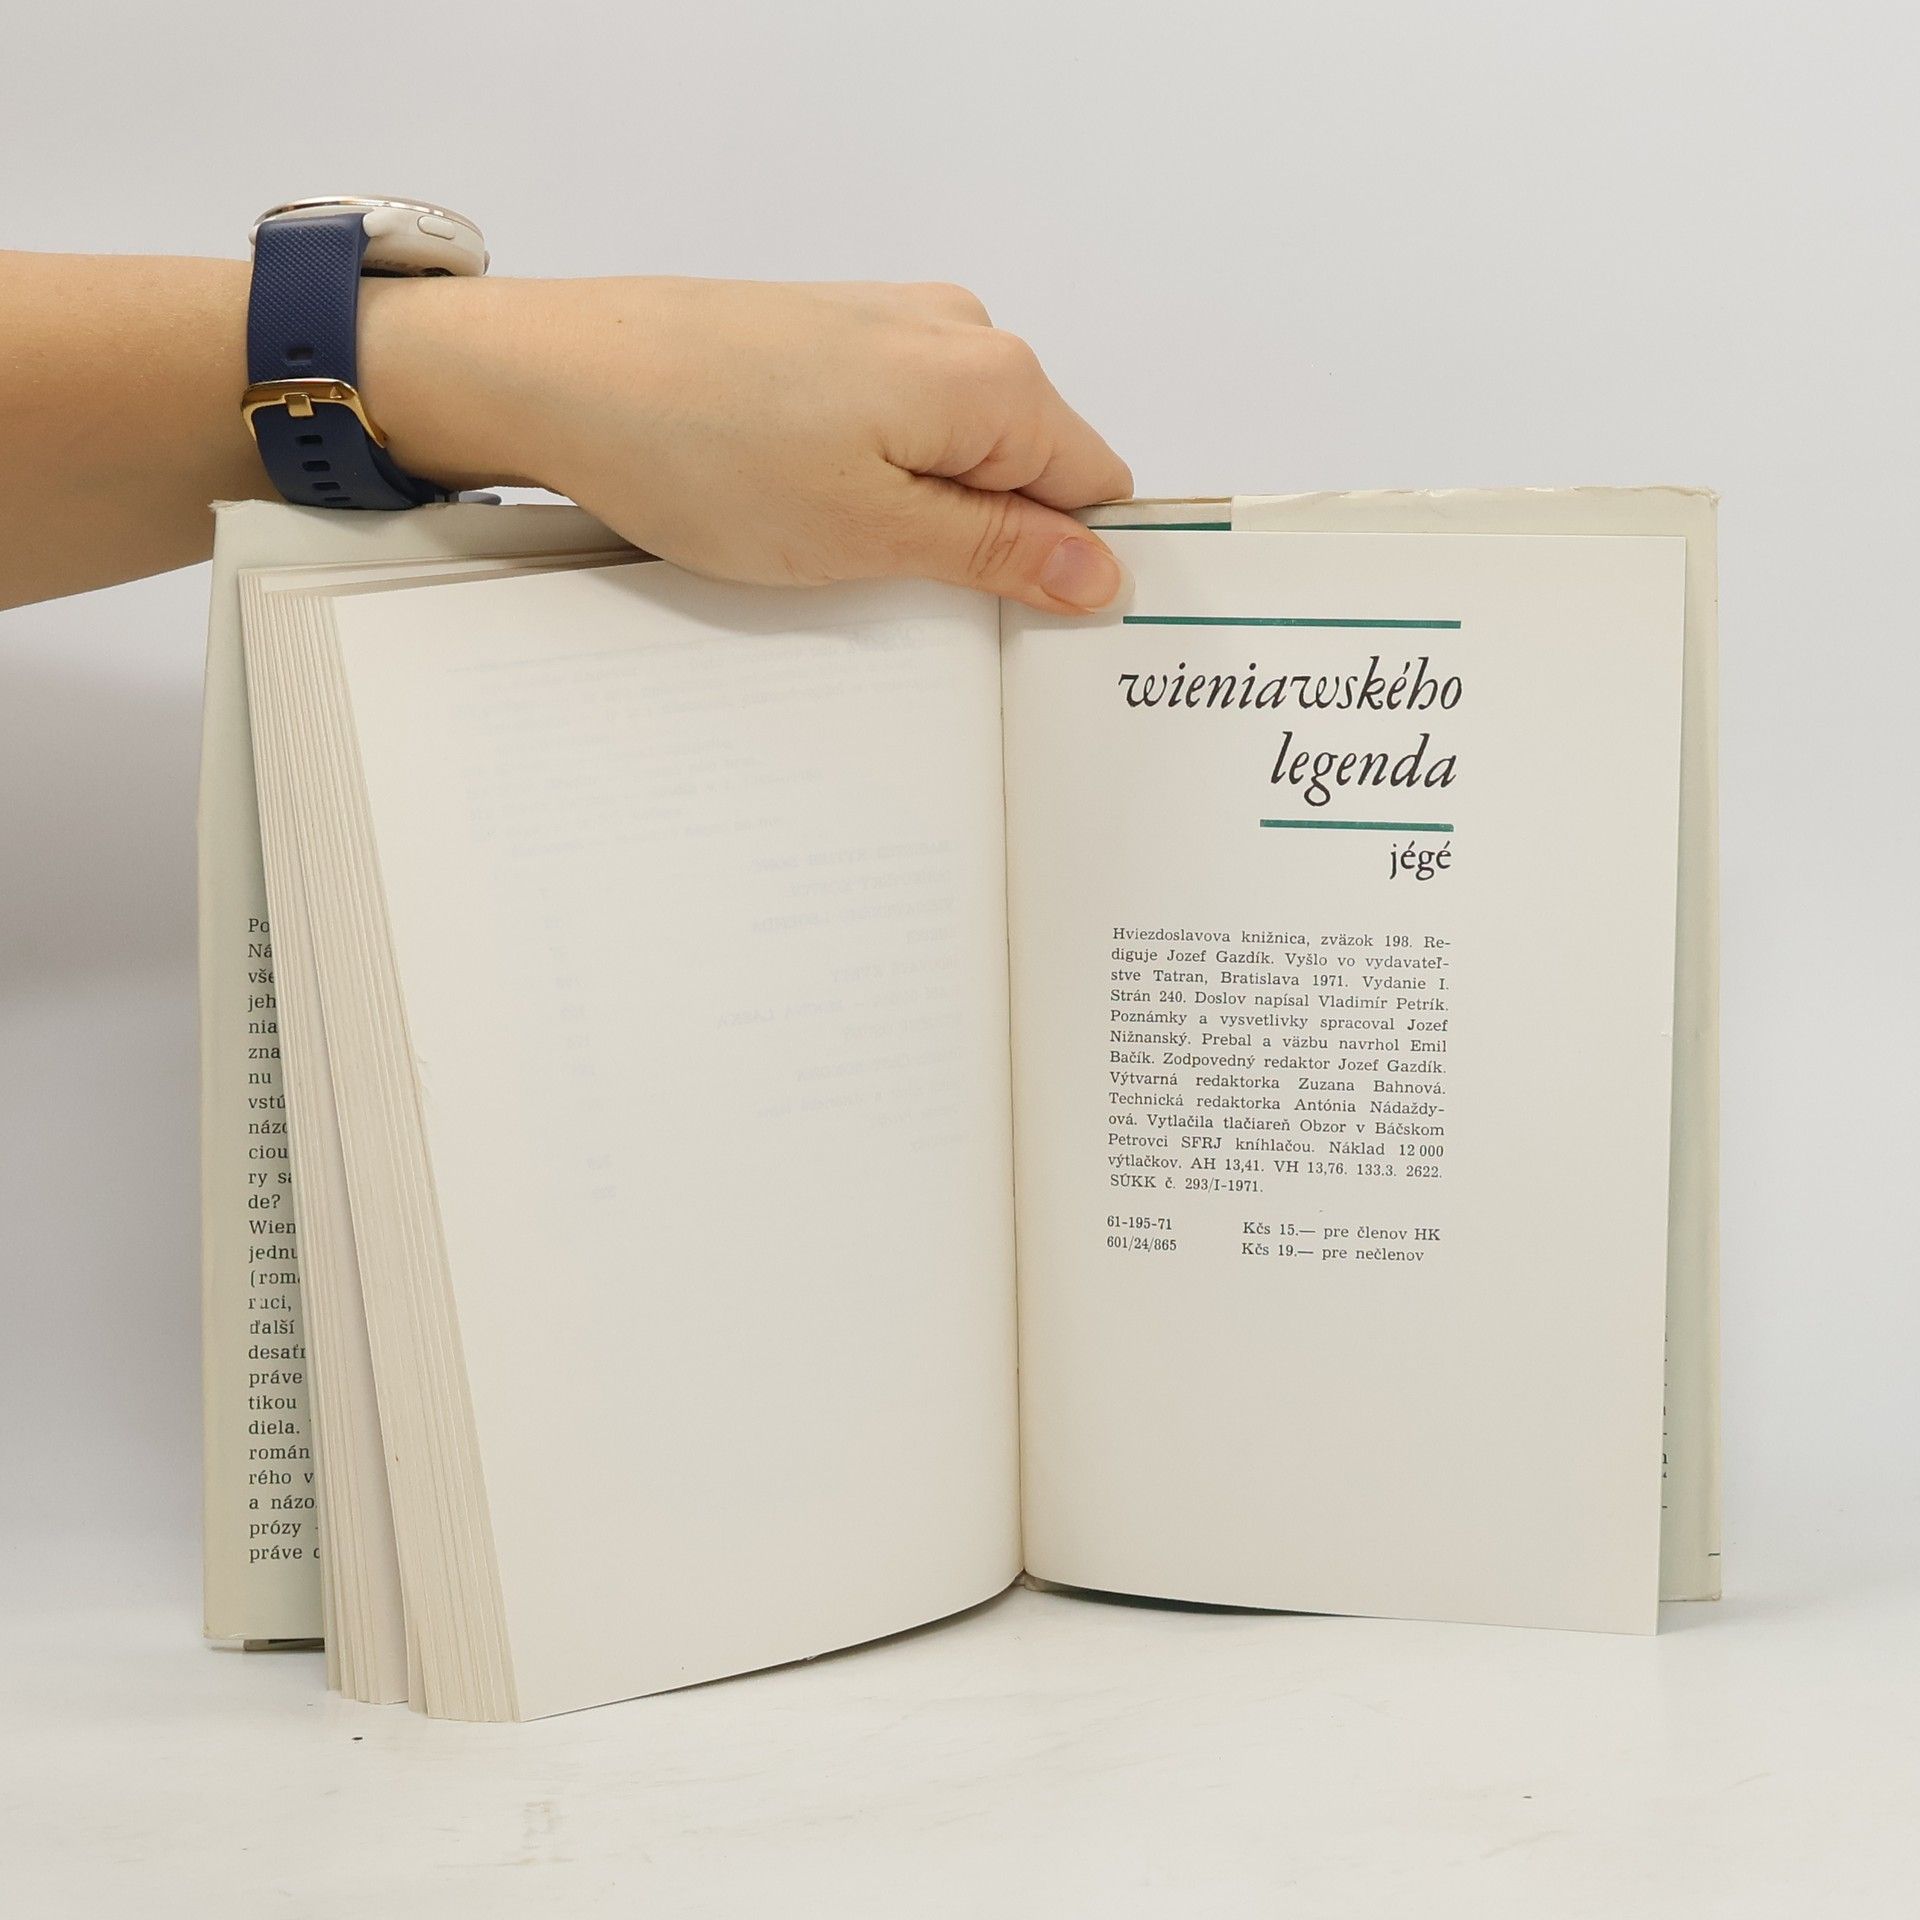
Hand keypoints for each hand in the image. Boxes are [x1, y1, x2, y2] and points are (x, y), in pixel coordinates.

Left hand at [363, 276, 1133, 613]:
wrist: (562, 375)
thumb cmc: (704, 450)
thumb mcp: (872, 532)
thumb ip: (1001, 552)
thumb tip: (1100, 573)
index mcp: (992, 377)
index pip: (1098, 487)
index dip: (1071, 564)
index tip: (1019, 624)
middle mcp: (959, 330)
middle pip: (1033, 466)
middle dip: (992, 542)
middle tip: (906, 597)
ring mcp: (893, 326)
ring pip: (962, 451)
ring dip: (923, 515)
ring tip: (836, 547)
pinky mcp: (835, 334)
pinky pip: (901, 425)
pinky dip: (875, 477)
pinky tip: (804, 505)